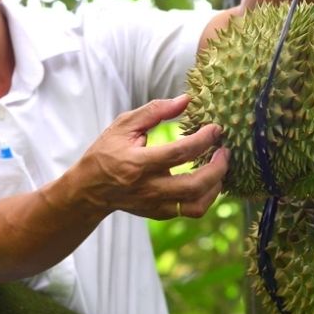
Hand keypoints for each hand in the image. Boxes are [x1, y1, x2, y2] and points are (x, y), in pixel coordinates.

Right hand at [69, 94, 228, 219]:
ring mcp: (155, 205)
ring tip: (221, 166)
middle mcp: (149, 188)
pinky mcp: (160, 214)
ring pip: (197, 205)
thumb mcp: (124, 125)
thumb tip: (186, 100)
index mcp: (138, 163)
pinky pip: (191, 211)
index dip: (203, 139)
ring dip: (216, 186)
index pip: (180, 153)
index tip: (216, 128)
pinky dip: (206, 196)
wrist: (88, 190)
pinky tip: (209, 180)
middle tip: (225, 150)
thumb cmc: (106, 153)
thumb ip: (155, 111)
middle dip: (218, 167)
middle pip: (194, 185)